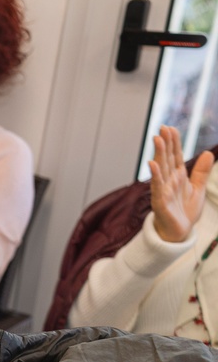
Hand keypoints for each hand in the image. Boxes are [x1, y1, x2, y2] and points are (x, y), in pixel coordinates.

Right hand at [149, 124, 211, 242]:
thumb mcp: (198, 189)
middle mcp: (168, 181)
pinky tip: (152, 164)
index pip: (175, 156)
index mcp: (177, 177)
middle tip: (162, 128)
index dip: (173, 142)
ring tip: (157, 139)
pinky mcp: (160, 202)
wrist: (179, 233)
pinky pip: (157, 187)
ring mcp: (162, 190)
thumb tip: (208, 153)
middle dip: (164, 143)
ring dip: (158, 154)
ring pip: (160, 169)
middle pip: (166, 159)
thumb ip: (201, 172)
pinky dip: (155, 175)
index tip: (170, 128)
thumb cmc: (185, 212)